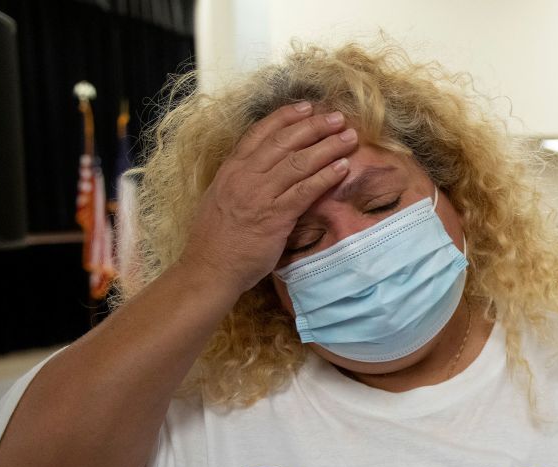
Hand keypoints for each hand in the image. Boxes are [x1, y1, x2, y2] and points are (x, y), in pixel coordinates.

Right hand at [178, 103, 359, 295]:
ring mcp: (260, 195)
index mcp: (231, 169)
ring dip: (327, 147)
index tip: (306, 107)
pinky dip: (325, 177)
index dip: (285, 117)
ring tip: (348, 138)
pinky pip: (304, 191)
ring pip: (299, 162)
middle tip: (337, 117)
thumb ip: (241, 179)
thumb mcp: (220, 197)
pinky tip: (342, 168)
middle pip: (285, 141)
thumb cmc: (216, 238)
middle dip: (314, 126)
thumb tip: (262, 167)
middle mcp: (245, 176)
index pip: (260, 132)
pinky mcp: (275, 216)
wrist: (209, 268)